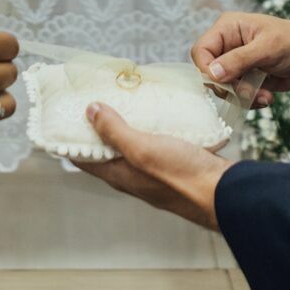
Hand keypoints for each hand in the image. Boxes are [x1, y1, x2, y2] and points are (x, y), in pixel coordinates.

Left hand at [72, 104, 232, 229]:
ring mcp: (156, 170)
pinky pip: (158, 142)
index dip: (69, 138)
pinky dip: (153, 126)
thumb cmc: (182, 176)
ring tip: (126, 96)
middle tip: (95, 96)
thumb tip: (89, 111)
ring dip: (128, 123)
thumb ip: (115, 132)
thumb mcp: (142, 149)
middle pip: (108, 149)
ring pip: (134, 144)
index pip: (83, 158)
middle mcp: (135, 175)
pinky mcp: (176, 163)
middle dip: (99, 125)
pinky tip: (159, 110)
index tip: (63, 115)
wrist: (226, 192)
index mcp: (120, 175)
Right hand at [191, 12, 289, 107]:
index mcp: (229, 28)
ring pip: (223, 87)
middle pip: (209, 71)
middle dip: (227, 86)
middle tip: (247, 92)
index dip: (206, 69)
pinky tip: (267, 98)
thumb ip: (239, 60)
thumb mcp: (268, 49)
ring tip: (264, 96)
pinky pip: (237, 94)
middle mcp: (229, 44)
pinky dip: (249, 100)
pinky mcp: (248, 78)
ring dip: (241, 96)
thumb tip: (212, 73)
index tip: (223, 83)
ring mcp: (238, 63)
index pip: (201, 50)